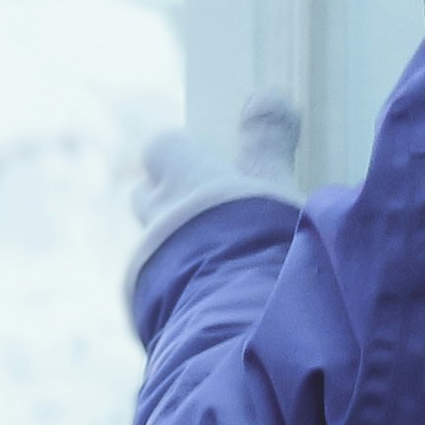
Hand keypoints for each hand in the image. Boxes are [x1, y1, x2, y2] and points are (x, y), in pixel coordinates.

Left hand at [122, 91, 302, 327]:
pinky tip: (218, 302)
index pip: (161, 148)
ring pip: (156, 249)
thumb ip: (269, 145)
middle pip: (148, 198)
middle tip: (210, 212)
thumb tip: (267, 94)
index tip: (206, 161)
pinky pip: (165, 293)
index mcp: (185, 181)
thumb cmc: (261, 244)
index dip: (178, 153)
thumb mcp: (276, 188)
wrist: (239, 330)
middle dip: (171, 202)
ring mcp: (152, 271)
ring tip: (221, 264)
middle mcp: (159, 221)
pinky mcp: (157, 316)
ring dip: (178, 251)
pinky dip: (184, 292)